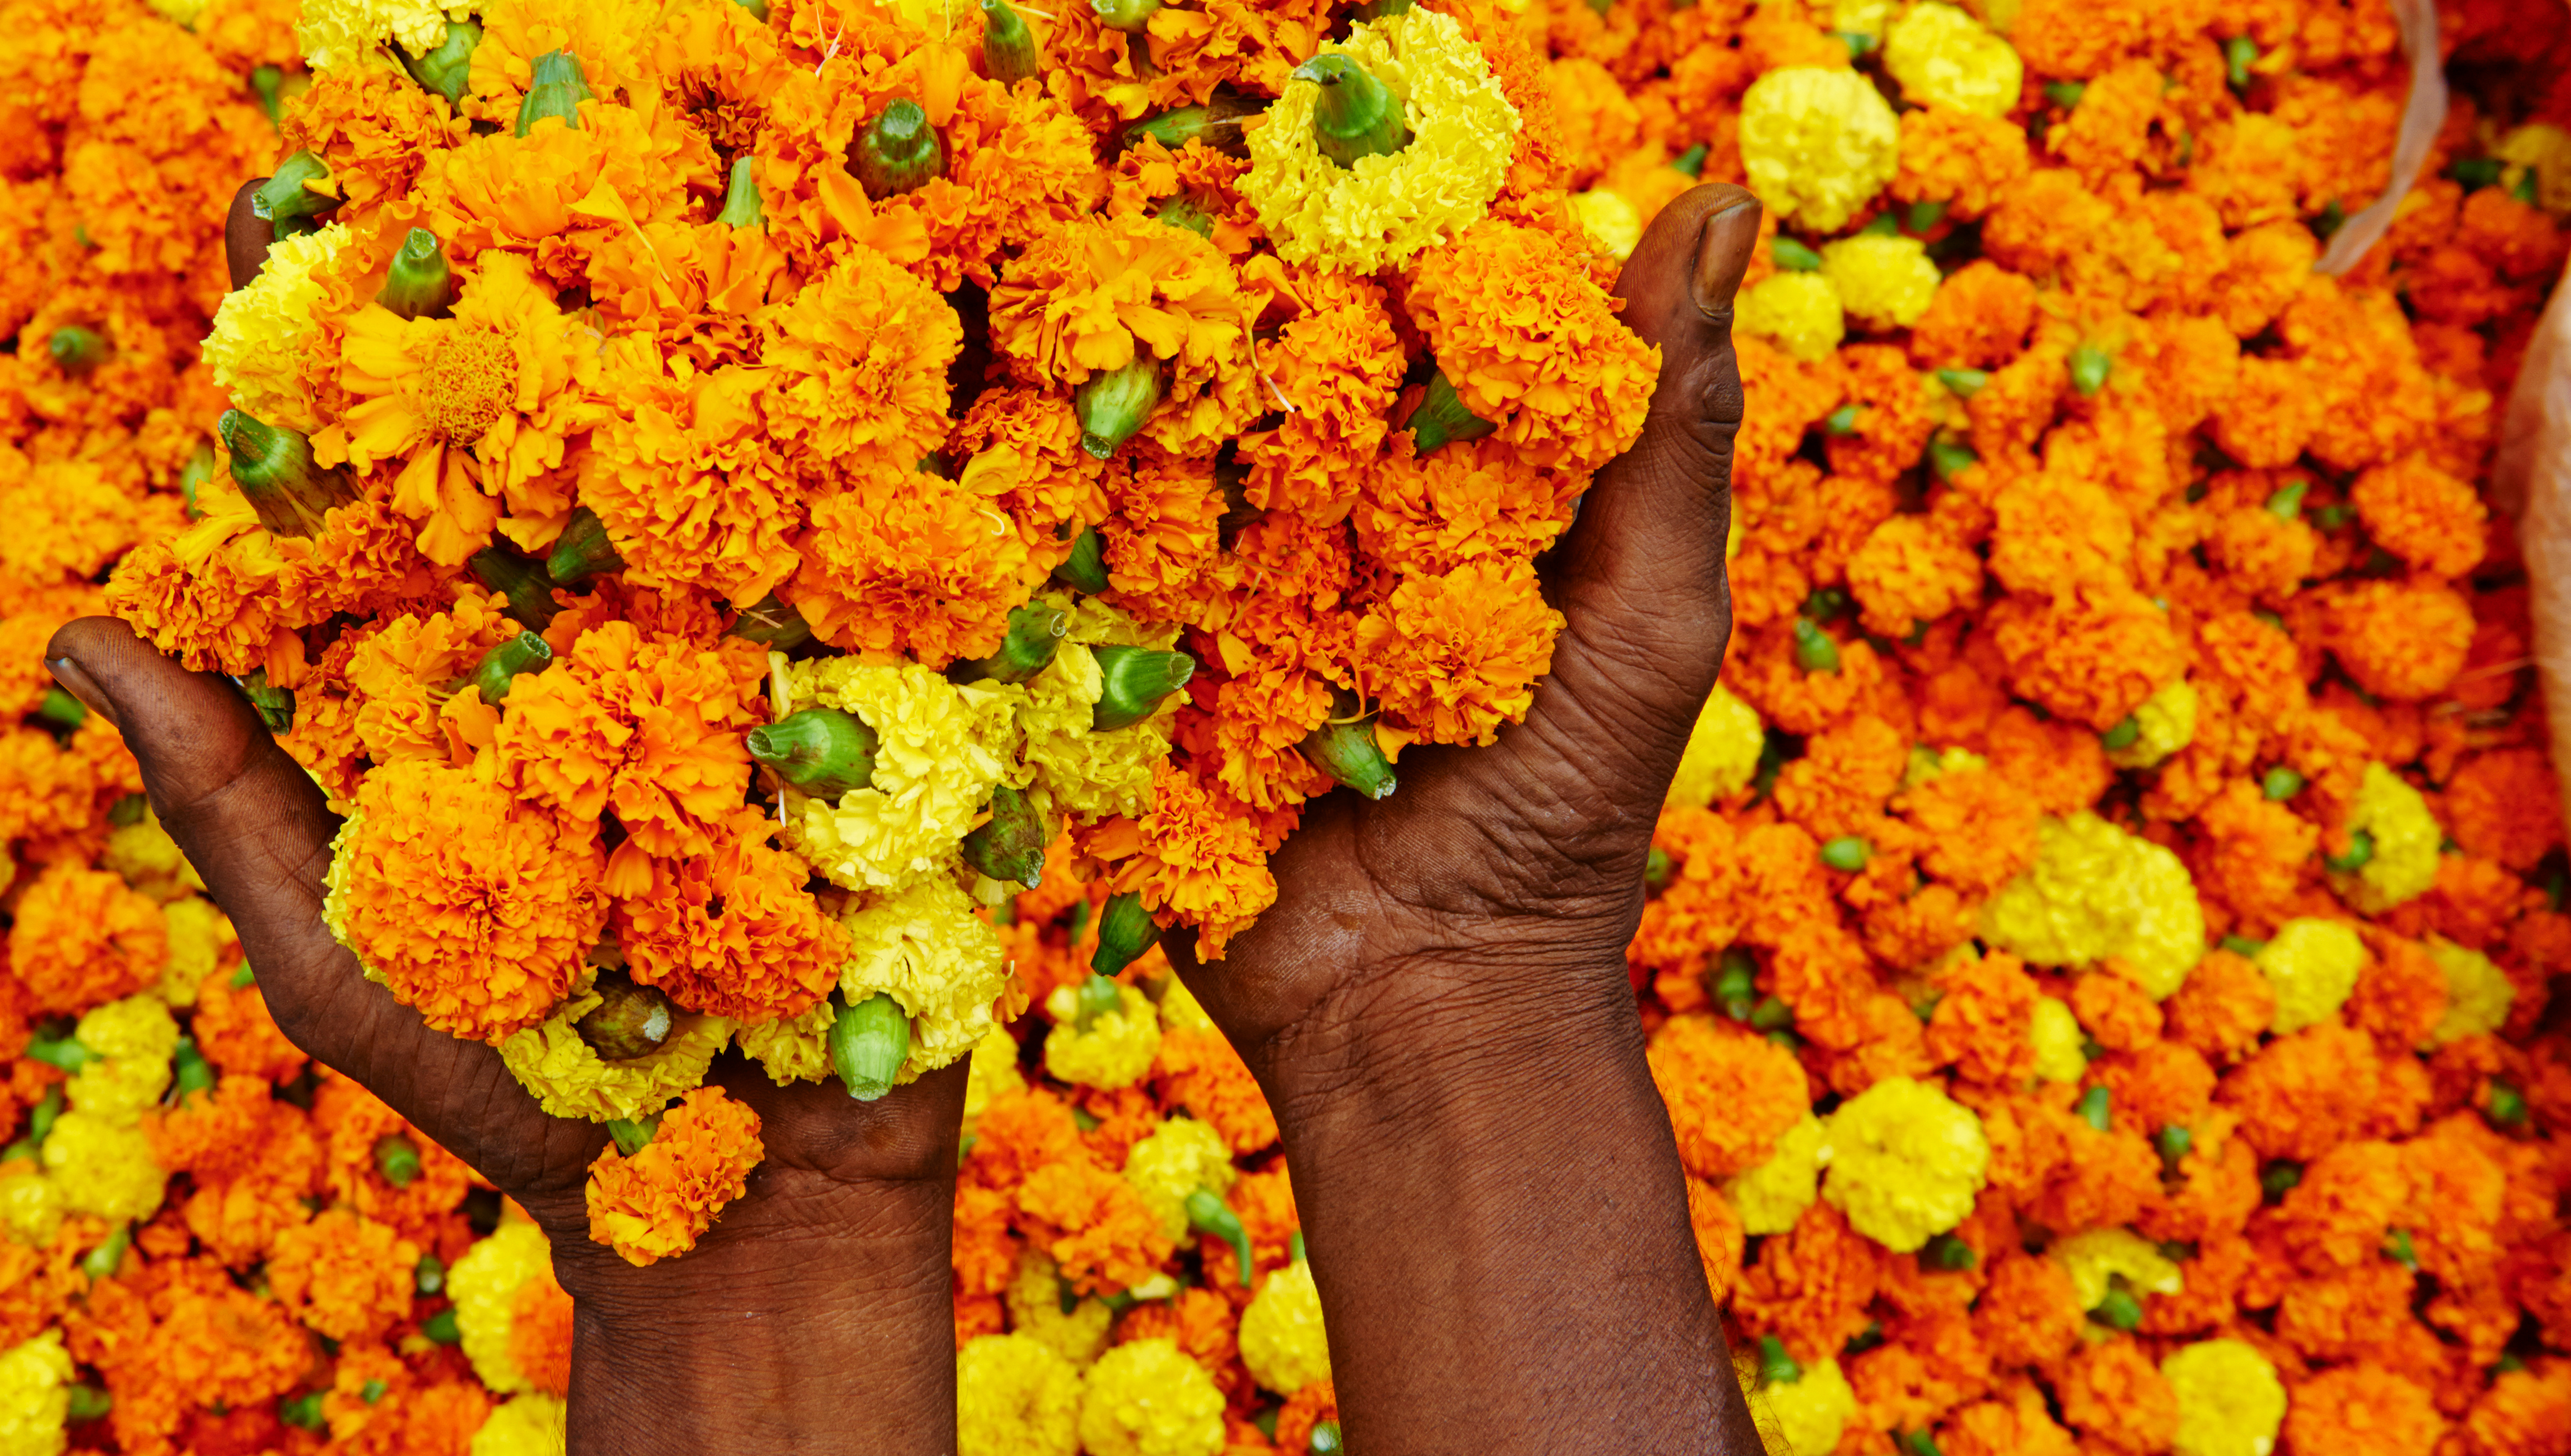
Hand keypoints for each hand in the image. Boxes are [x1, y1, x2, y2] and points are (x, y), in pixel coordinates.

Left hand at [30, 185, 968, 1455]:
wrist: (745, 1209)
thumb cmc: (516, 1094)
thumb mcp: (338, 951)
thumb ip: (228, 795)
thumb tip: (71, 636)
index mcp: (475, 664)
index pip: (396, 470)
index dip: (339, 339)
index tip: (286, 209)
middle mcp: (608, 632)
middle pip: (569, 425)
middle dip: (554, 280)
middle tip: (521, 124)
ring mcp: (750, 662)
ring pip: (733, 465)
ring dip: (734, 322)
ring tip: (717, 174)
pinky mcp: (884, 711)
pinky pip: (886, 568)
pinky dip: (893, 454)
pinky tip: (889, 324)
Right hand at [1171, 184, 1765, 1452]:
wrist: (1427, 1015)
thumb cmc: (1566, 820)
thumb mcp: (1652, 617)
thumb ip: (1669, 431)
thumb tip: (1723, 201)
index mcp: (1454, 499)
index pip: (1413, 335)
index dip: (1387, 253)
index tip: (1354, 178)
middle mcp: (1329, 534)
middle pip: (1267, 388)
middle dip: (1232, 322)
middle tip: (1186, 236)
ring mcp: (1217, 609)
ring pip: (1155, 474)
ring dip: (1123, 408)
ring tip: (1077, 320)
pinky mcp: (1133, 688)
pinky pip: (1077, 598)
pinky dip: (1051, 543)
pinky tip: (1007, 459)